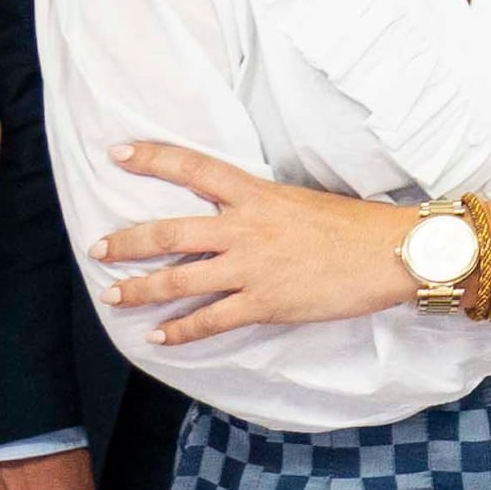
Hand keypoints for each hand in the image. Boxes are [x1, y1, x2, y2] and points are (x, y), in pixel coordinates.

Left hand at [94, 146, 419, 343]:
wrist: (392, 253)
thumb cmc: (357, 226)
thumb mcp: (303, 201)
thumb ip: (266, 208)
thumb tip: (240, 218)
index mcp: (258, 195)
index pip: (194, 169)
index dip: (152, 159)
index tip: (118, 153)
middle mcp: (245, 228)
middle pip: (169, 232)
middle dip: (127, 242)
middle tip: (97, 249)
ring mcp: (252, 267)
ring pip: (178, 280)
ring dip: (139, 289)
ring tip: (114, 295)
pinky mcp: (265, 303)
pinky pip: (210, 320)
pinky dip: (180, 330)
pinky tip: (159, 336)